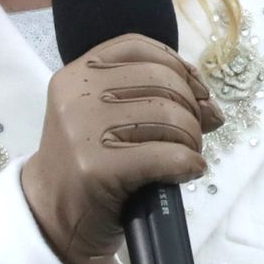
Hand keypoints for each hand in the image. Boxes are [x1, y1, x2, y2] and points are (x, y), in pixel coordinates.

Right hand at [19, 33, 222, 263]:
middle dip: (191, 112)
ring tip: (185, 158)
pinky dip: (188, 164)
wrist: (52, 217)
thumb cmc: (89, 165)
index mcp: (78, 73)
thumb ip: (152, 96)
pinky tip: (187, 172)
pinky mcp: (97, 167)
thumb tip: (211, 104)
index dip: (179, 66)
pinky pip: (167, 155)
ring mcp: (84, 130)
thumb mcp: (108, 117)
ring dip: (192, 141)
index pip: (139, 47)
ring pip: (170, 117)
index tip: (198, 93)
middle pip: (163, 82)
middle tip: (192, 138)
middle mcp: (77, 94)